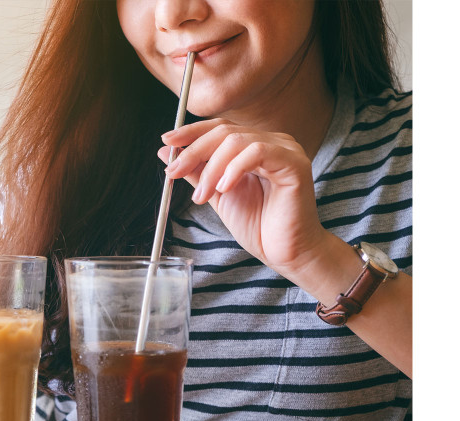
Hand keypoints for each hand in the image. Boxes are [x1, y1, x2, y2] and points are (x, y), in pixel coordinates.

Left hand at [160, 119, 327, 275]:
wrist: (284, 252)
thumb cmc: (257, 225)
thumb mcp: (216, 193)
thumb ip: (195, 171)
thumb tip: (166, 151)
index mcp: (254, 146)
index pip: (220, 127)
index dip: (192, 132)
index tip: (167, 140)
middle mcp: (272, 142)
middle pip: (224, 131)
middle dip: (193, 151)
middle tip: (174, 172)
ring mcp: (285, 150)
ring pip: (236, 141)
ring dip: (211, 168)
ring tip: (202, 195)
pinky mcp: (295, 163)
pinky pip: (258, 152)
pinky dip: (234, 168)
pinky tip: (224, 188)